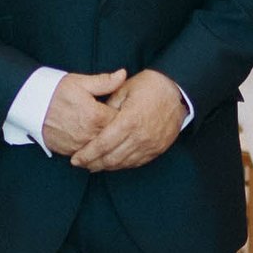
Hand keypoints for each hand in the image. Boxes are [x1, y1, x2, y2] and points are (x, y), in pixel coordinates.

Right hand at [41, 69, 126, 155]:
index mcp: (96, 116)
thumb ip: (105, 81)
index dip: (125, 116)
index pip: (121, 120)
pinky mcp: (69, 151)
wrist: (31, 104)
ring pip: (102, 149)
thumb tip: (123, 74)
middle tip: (121, 124)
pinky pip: (87, 155)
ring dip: (106, 143)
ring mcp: (79, 145)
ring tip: (108, 134)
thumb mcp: (81, 82)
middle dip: (118, 131)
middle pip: (113, 137)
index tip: (126, 111)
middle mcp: (89, 134)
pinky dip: (93, 150)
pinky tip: (95, 143)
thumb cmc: (56, 91)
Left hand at [72, 70, 186, 172]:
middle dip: (93, 163)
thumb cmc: (149, 86)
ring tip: (93, 166)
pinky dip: (122, 165)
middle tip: (80, 164)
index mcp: (129, 121)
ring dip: (106, 166)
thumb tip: (94, 121)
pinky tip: (112, 163)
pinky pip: (137, 162)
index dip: (87, 154)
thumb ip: (106, 106)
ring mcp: (150, 145)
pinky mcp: (157, 149)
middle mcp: (140, 137)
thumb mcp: (123, 89)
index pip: (102, 144)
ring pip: (123, 163)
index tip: (75, 159)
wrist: (176, 90)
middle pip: (111, 158)